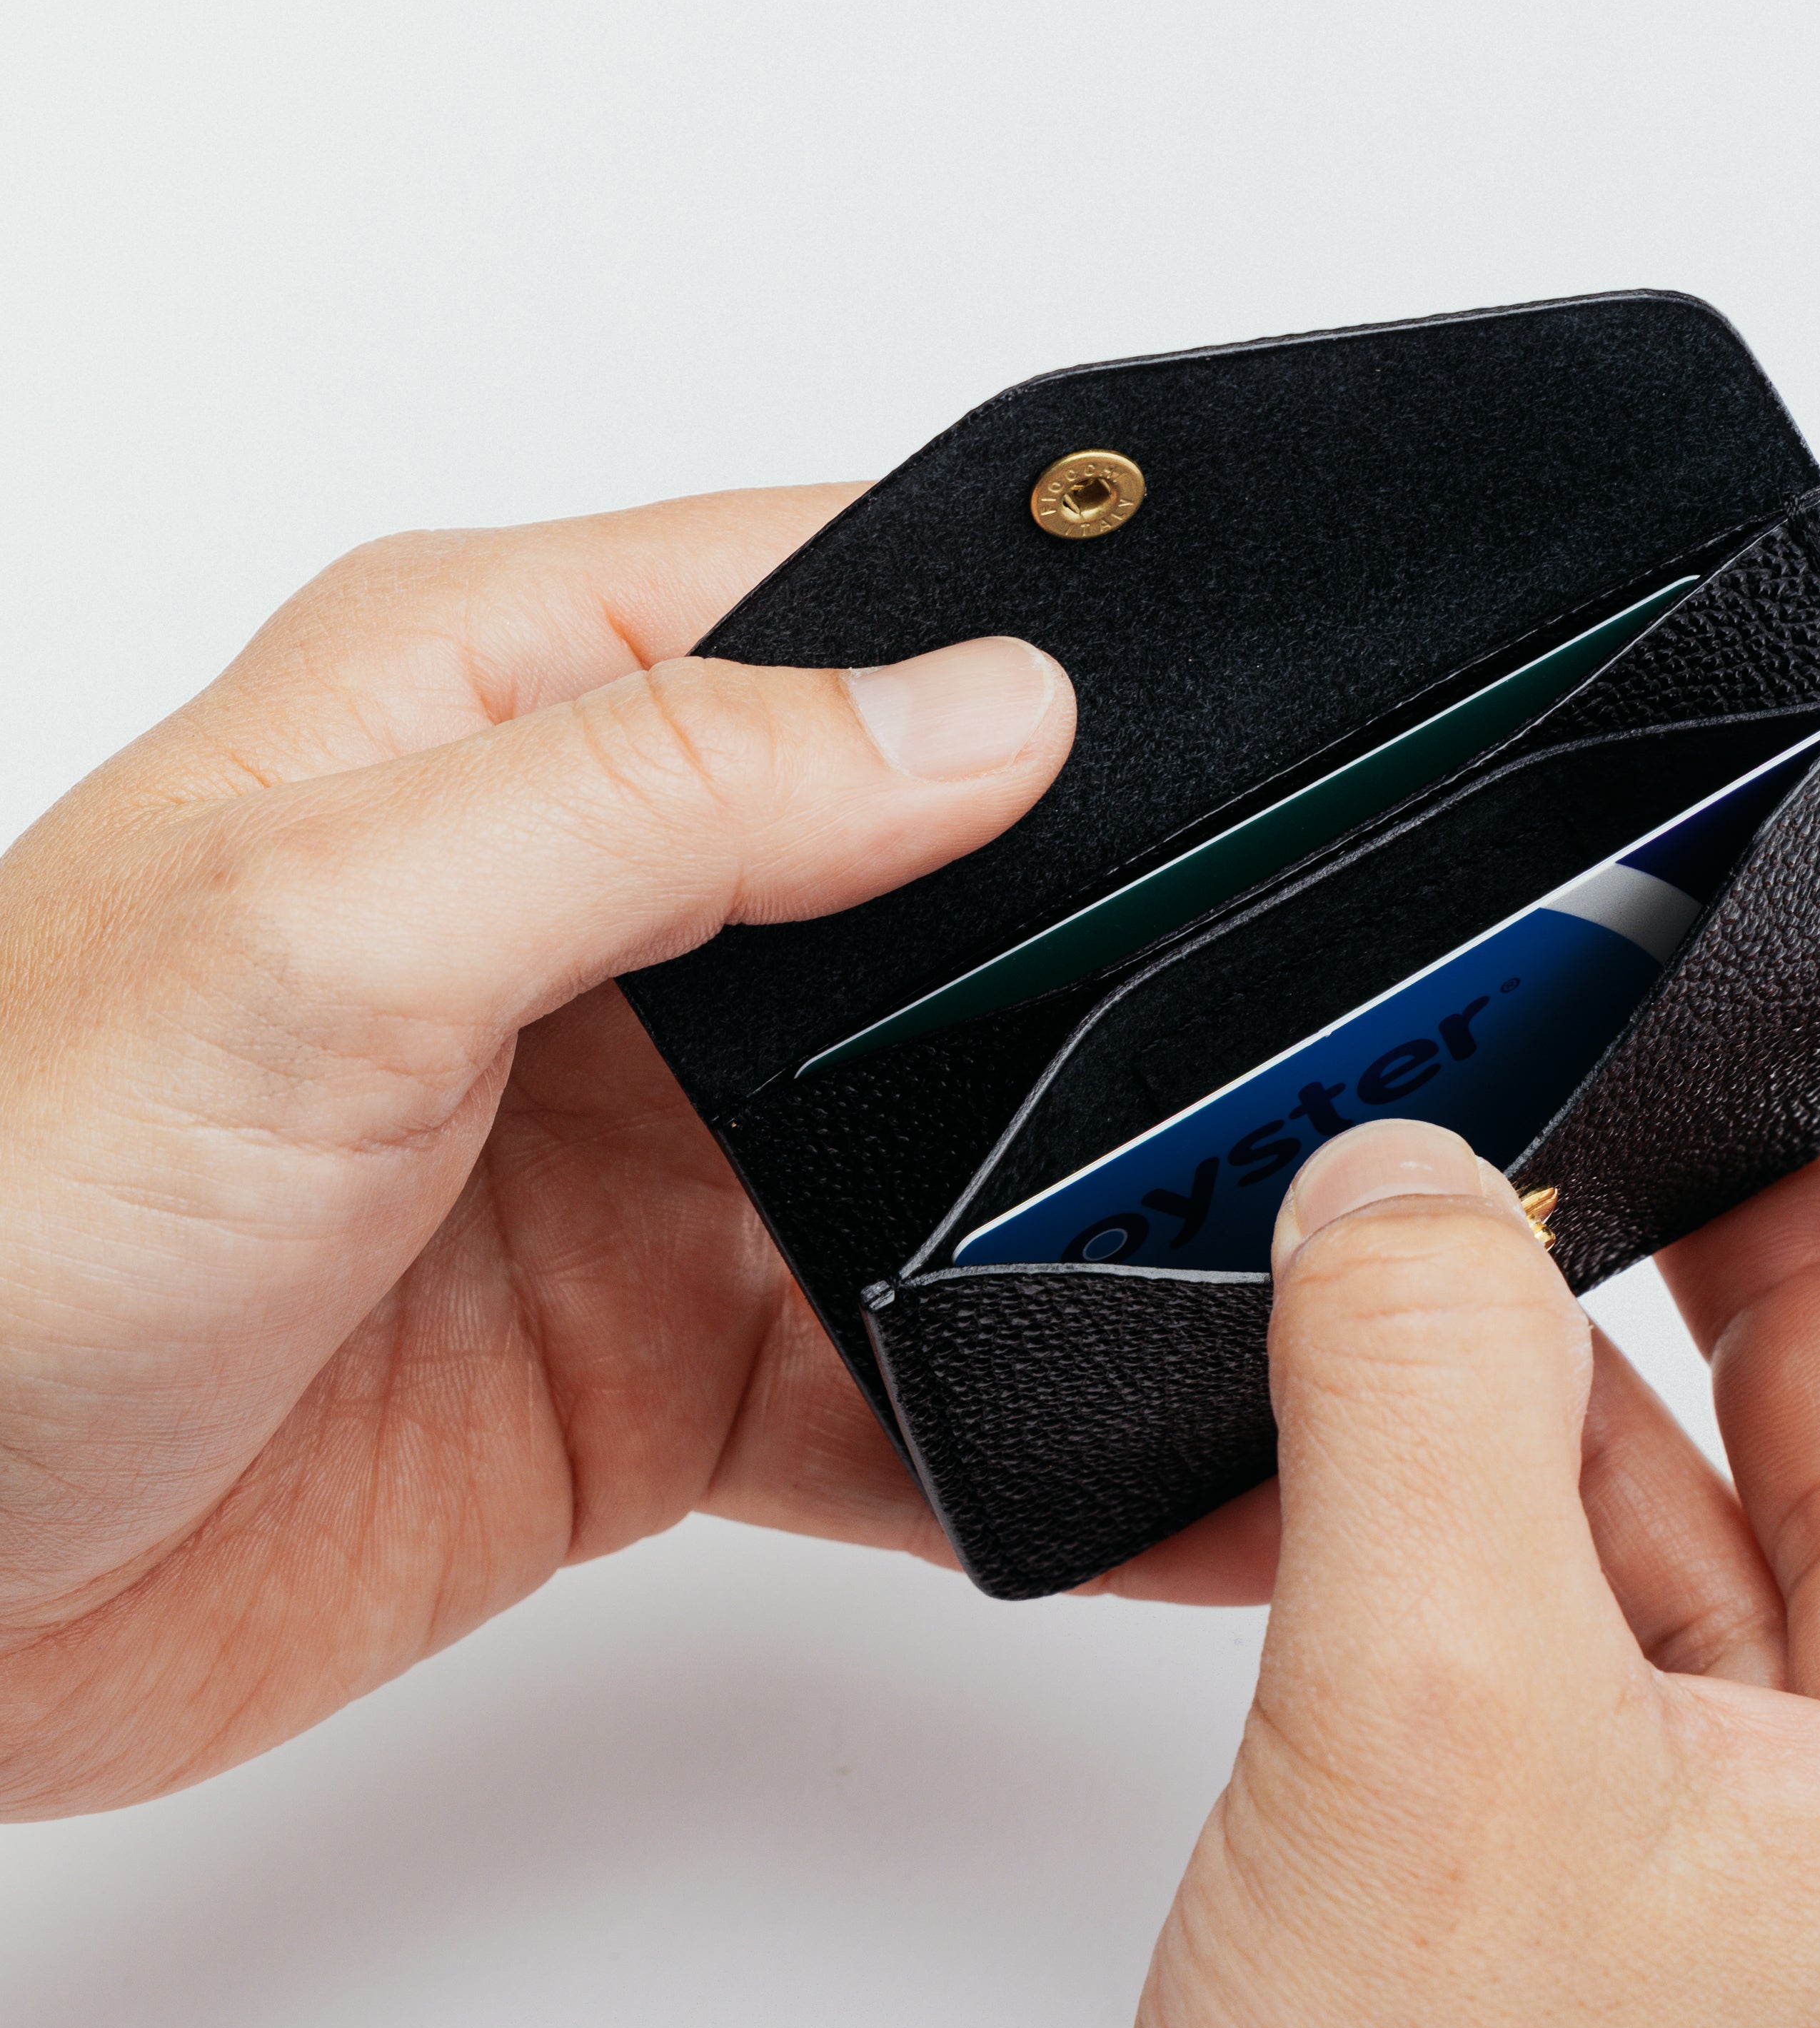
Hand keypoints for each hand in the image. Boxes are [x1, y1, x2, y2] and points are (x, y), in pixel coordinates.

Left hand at [0, 488, 1262, 1818]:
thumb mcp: (325, 935)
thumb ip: (667, 798)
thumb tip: (984, 714)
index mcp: (501, 717)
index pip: (837, 597)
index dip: (1032, 642)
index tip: (1228, 719)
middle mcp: (601, 914)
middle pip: (944, 880)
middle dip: (1107, 941)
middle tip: (1286, 999)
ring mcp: (655, 1139)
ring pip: (954, 1132)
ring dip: (1085, 1183)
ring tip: (1246, 1224)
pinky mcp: (671, 1344)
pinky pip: (903, 1359)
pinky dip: (1018, 1403)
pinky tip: (1131, 1430)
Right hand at [1106, 1038, 1819, 2027]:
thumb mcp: (1435, 1730)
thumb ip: (1420, 1398)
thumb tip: (1407, 1190)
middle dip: (1819, 1296)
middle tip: (1727, 1132)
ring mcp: (1808, 1980)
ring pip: (1771, 1613)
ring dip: (1657, 1427)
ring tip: (1550, 1276)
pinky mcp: (1650, 2015)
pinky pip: (1644, 1712)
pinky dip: (1553, 1566)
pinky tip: (1444, 1491)